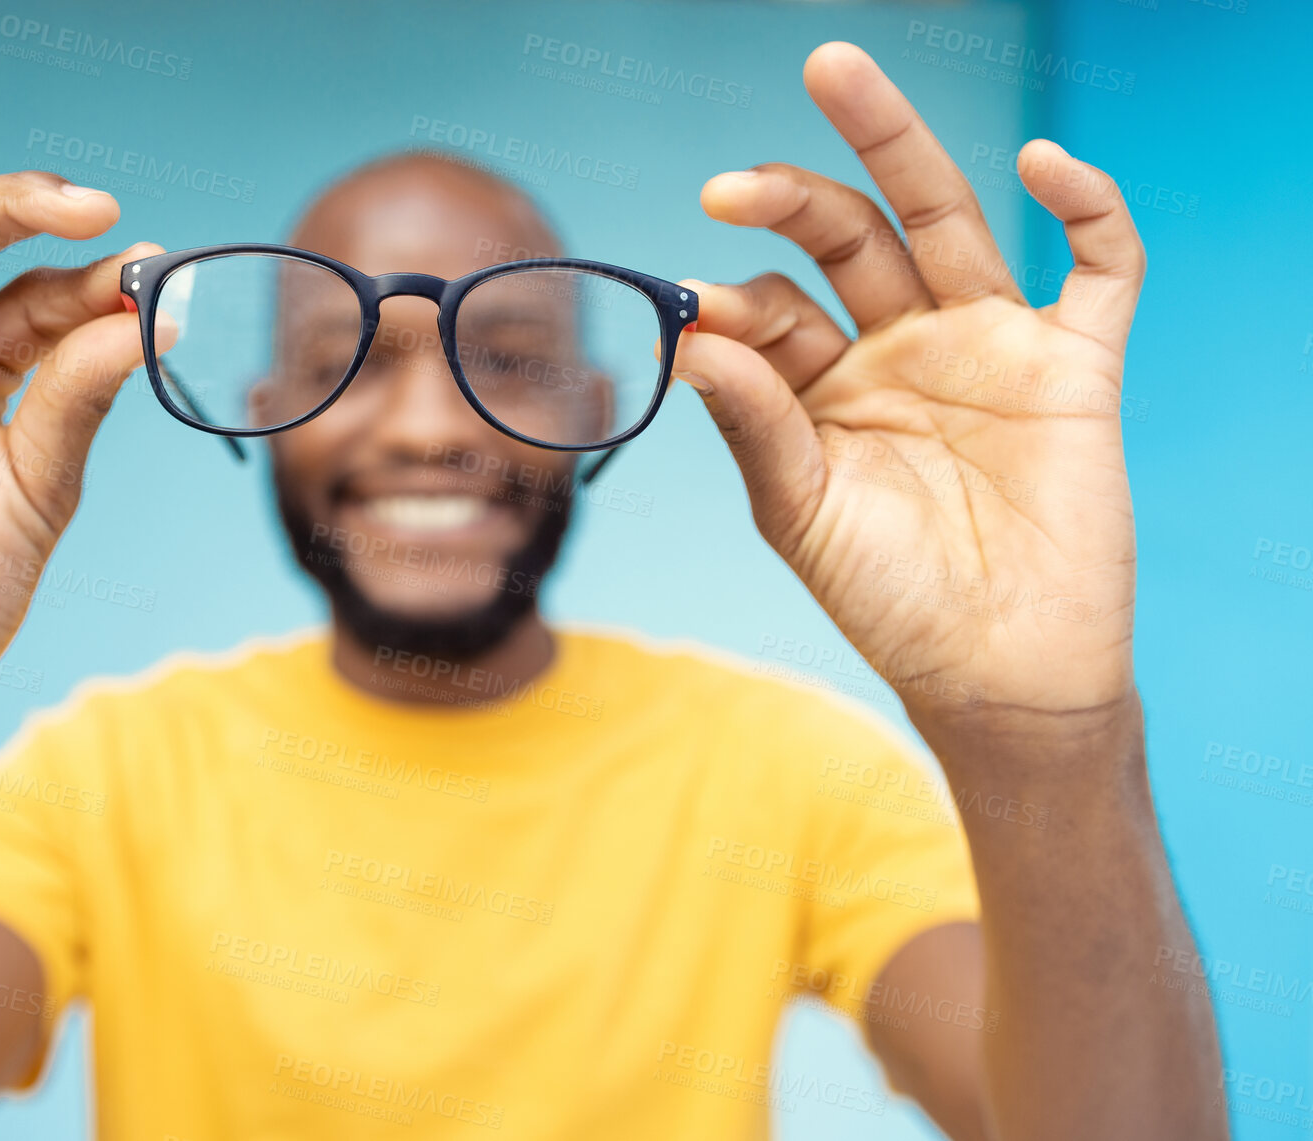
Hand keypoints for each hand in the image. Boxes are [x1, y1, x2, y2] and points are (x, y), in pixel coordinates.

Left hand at [678, 43, 1143, 722]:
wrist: (997, 674)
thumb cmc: (889, 601)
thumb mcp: (803, 515)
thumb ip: (756, 425)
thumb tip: (688, 337)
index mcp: (826, 385)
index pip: (775, 310)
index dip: (734, 302)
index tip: (693, 309)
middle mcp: (901, 348)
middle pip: (850, 237)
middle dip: (793, 195)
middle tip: (730, 182)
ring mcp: (987, 346)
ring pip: (948, 220)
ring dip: (898, 144)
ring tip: (837, 74)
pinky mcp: (1074, 364)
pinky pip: (1098, 267)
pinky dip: (1086, 206)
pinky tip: (1039, 162)